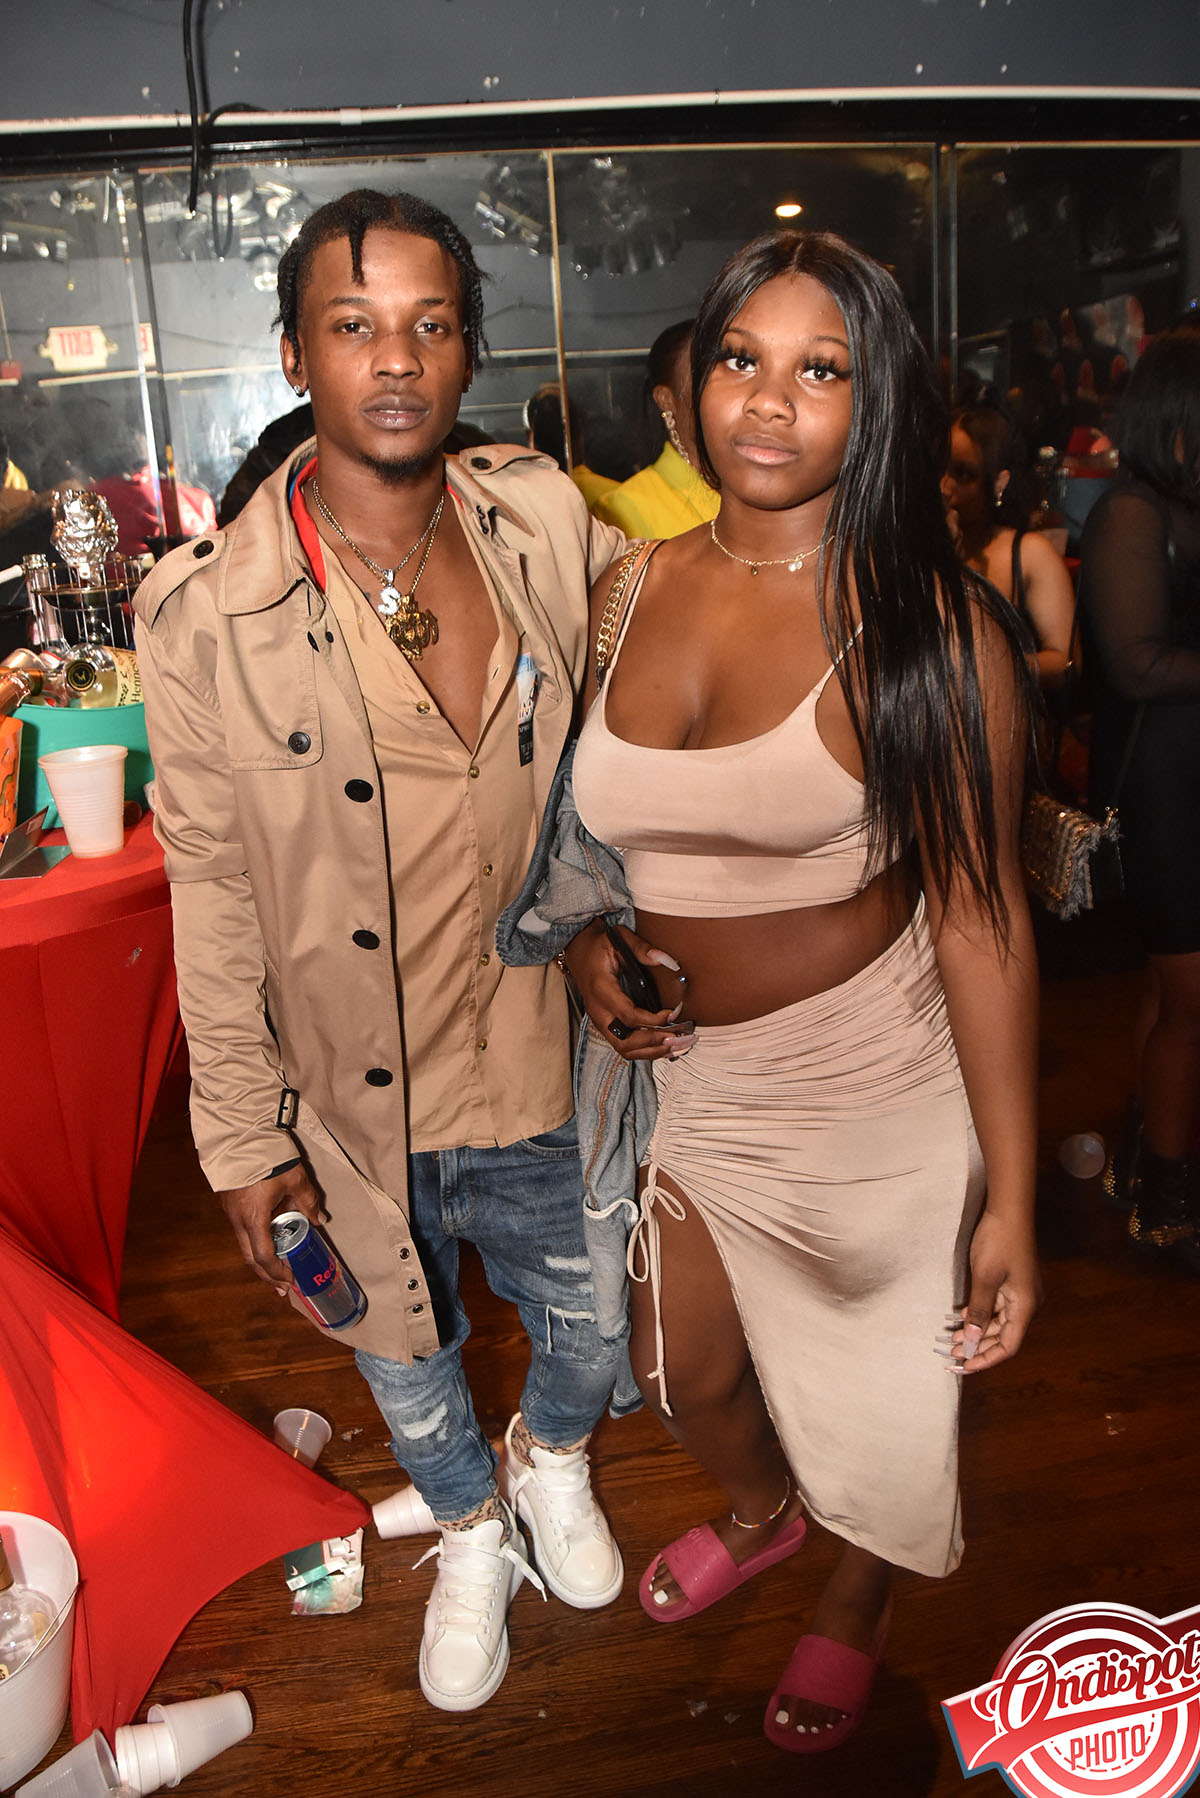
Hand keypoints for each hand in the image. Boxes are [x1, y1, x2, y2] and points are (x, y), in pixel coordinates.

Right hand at [219, 1163, 322, 1295]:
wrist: (239, 1136)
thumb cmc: (269, 1158)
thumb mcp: (294, 1180)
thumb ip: (308, 1202)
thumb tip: (320, 1221)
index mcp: (254, 1218)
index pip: (263, 1256)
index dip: (277, 1272)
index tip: (290, 1281)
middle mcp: (238, 1220)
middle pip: (250, 1257)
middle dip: (267, 1274)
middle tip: (282, 1286)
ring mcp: (231, 1212)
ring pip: (244, 1244)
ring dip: (261, 1258)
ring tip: (278, 1266)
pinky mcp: (229, 1203)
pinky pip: (242, 1230)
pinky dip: (255, 1241)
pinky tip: (267, 1238)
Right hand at [562, 917, 692, 1061]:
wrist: (578, 949)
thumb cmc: (599, 945)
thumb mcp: (620, 939)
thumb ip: (643, 949)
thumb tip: (669, 961)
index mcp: (601, 989)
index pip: (628, 1015)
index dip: (653, 1020)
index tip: (674, 1014)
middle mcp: (598, 1010)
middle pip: (625, 1041)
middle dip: (654, 1043)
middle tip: (680, 1038)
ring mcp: (599, 1020)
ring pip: (623, 1049)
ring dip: (652, 1051)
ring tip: (677, 1046)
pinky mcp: (605, 1024)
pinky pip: (623, 1045)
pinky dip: (645, 1051)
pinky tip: (665, 1047)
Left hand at [951, 1207, 1040, 1373]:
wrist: (1008, 1210)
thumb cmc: (998, 1242)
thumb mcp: (984, 1279)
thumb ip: (978, 1312)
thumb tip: (970, 1343)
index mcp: (1025, 1307)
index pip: (1008, 1346)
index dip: (985, 1359)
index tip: (963, 1366)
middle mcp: (1026, 1304)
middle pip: (1003, 1337)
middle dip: (977, 1347)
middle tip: (949, 1354)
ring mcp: (1019, 1293)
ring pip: (997, 1323)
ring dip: (975, 1331)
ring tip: (950, 1339)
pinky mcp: (1011, 1283)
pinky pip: (995, 1308)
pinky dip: (978, 1316)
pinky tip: (959, 1319)